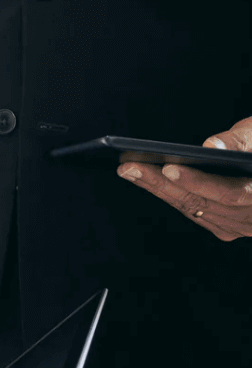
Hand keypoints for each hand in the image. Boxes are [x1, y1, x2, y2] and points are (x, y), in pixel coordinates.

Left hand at [118, 116, 251, 240]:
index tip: (169, 167)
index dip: (198, 182)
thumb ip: (240, 141)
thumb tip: (209, 146)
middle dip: (162, 183)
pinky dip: (169, 195)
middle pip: (201, 203)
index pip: (230, 193)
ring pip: (193, 209)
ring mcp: (239, 226)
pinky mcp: (226, 226)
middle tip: (129, 166)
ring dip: (157, 189)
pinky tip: (145, 179)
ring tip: (129, 169)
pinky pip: (193, 211)